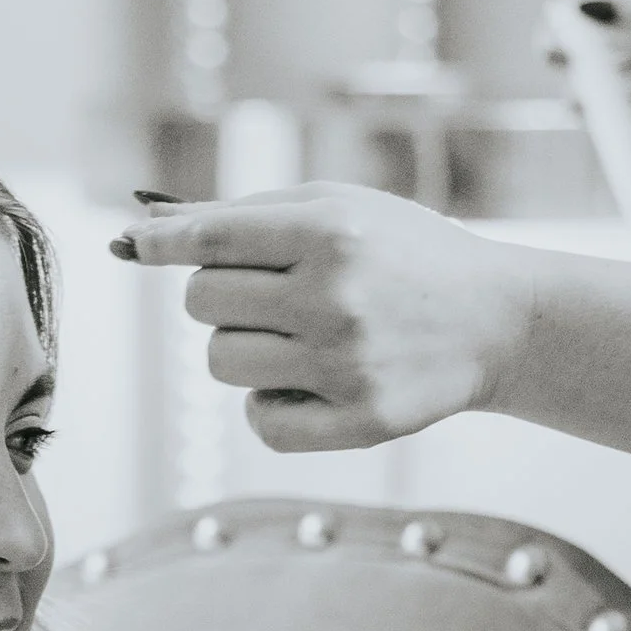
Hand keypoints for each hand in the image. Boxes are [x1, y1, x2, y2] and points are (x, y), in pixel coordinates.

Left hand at [117, 181, 537, 452]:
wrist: (495, 319)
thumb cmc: (400, 253)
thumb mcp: (337, 208)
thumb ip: (243, 214)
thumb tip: (143, 230)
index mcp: (332, 233)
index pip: (211, 239)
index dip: (161, 245)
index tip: (135, 246)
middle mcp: (336, 298)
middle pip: (202, 303)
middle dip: (218, 295)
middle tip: (265, 292)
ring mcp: (347, 366)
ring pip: (222, 363)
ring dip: (242, 348)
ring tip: (294, 335)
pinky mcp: (360, 422)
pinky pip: (259, 421)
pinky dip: (269, 403)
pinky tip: (307, 382)